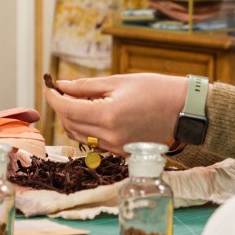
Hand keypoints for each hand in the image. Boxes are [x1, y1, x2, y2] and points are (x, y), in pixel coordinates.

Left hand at [43, 73, 186, 153]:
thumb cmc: (156, 90)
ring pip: (80, 136)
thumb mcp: (120, 81)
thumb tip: (62, 85)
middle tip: (63, 91)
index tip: (49, 86)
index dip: (53, 97)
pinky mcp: (122, 153)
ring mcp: (116, 148)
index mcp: (108, 115)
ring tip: (79, 101)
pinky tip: (95, 114)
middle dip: (61, 107)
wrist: (186, 111)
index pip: (67, 109)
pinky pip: (95, 143)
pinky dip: (88, 129)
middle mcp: (110, 136)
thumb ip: (87, 86)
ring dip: (73, 119)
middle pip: (70, 125)